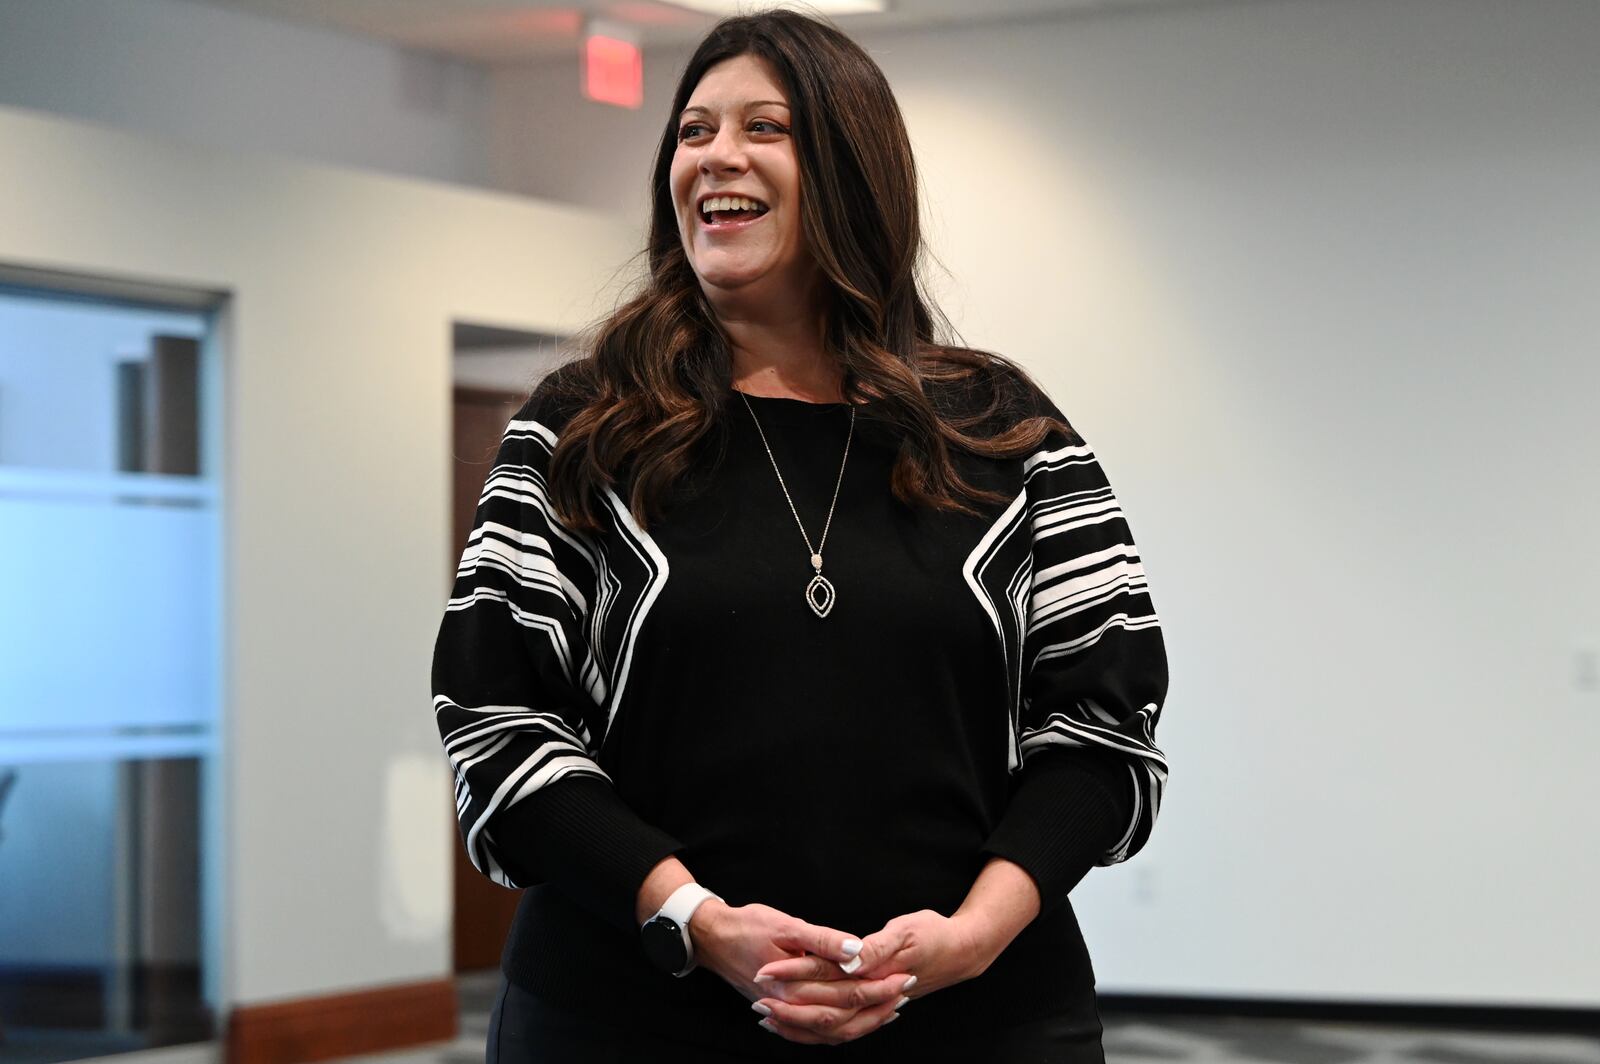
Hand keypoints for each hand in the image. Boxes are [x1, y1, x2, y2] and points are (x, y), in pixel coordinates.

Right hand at [685, 901, 889, 1028]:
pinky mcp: (780, 1010)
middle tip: (907, 993)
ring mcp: (784, 1012)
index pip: (847, 994)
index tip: (904, 978)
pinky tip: (853, 1021)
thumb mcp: (786, 925)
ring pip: (830, 1031)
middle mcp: (790, 1006)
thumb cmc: (747, 926)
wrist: (710, 937)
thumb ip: (823, 940)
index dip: (879, 988)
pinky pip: (813, 1032)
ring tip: (890, 1009)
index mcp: (794, 987)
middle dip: (878, 1007)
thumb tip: (858, 951)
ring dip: (862, 1022)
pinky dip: (837, 1029)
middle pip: (843, 1018)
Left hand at [754, 909, 990, 1009]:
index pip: (829, 977)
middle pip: (826, 1008)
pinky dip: (816, 1029)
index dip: (796, 973)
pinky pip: (841, 1028)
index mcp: (878, 975)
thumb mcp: (906, 930)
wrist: (963, 949)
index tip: (768, 969)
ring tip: (766, 1015)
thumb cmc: (934, 934)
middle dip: (789, 1004)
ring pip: (831, 1027)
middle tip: (756, 997)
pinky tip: (795, 1023)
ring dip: (798, 1022)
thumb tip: (849, 959)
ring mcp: (876, 1008)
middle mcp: (875, 997)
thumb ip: (876, 947)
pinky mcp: (875, 1008)